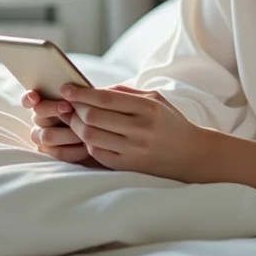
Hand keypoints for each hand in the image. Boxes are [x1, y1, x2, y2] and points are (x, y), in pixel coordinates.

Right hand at [20, 90, 102, 167]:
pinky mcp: (52, 153)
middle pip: (38, 114)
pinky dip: (74, 150)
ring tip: (84, 131)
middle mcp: (39, 120)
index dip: (29, 98)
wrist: (102, 134)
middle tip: (68, 107)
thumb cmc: (90, 111)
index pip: (28, 99)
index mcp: (44, 102)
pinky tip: (87, 147)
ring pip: (47, 136)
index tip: (35, 97)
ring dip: (67, 133)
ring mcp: (43, 137)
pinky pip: (59, 153)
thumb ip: (73, 94)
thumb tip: (70, 88)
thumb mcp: (84, 99)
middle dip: (52, 109)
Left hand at [58, 84, 209, 179]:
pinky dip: (88, 142)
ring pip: (90, 136)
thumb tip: (93, 89)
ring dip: (76, 126)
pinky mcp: (127, 166)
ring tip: (75, 119)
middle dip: (75, 109)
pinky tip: (89, 135)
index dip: (81, 93)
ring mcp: (133, 150)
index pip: (105, 98)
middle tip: (68, 104)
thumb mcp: (154, 98)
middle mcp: (140, 129)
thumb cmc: (169, 121)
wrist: (190, 154)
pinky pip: (97, 153)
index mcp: (147, 108)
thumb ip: (124, 91)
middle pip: (92, 117)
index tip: (65, 88)